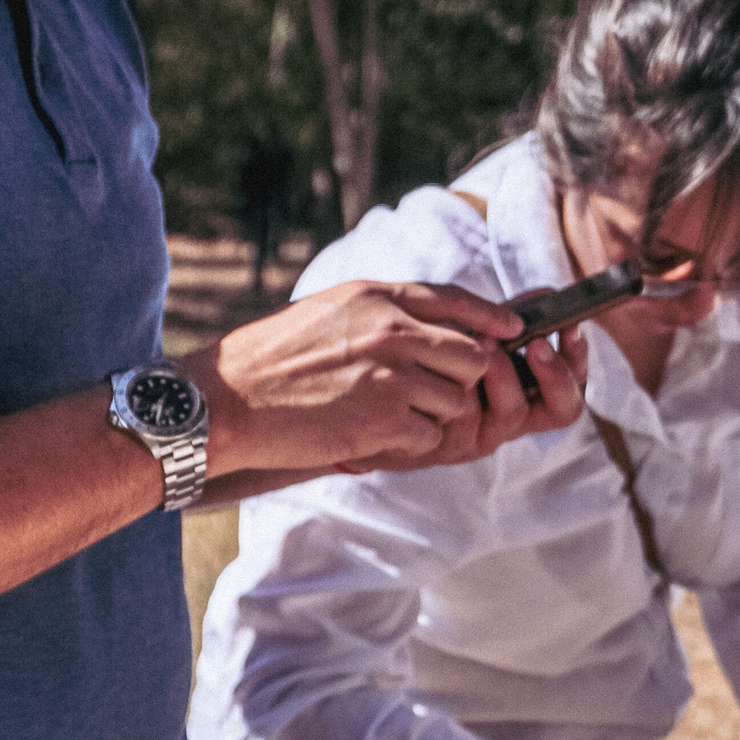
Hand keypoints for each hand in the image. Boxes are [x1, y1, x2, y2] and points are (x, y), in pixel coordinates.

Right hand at [188, 281, 587, 483]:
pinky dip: (411, 443)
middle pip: (473, 355)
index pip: (456, 299)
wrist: (227, 400)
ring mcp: (390, 375)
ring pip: (456, 400)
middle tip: (431, 392)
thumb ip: (383, 312)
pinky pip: (431, 436)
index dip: (491, 317)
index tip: (512, 329)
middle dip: (462, 378)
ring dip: (432, 415)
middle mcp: (391, 330)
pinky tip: (376, 436)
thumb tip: (434, 324)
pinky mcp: (383, 419)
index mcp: (376, 297)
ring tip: (388, 415)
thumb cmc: (272, 357)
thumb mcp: (331, 311)